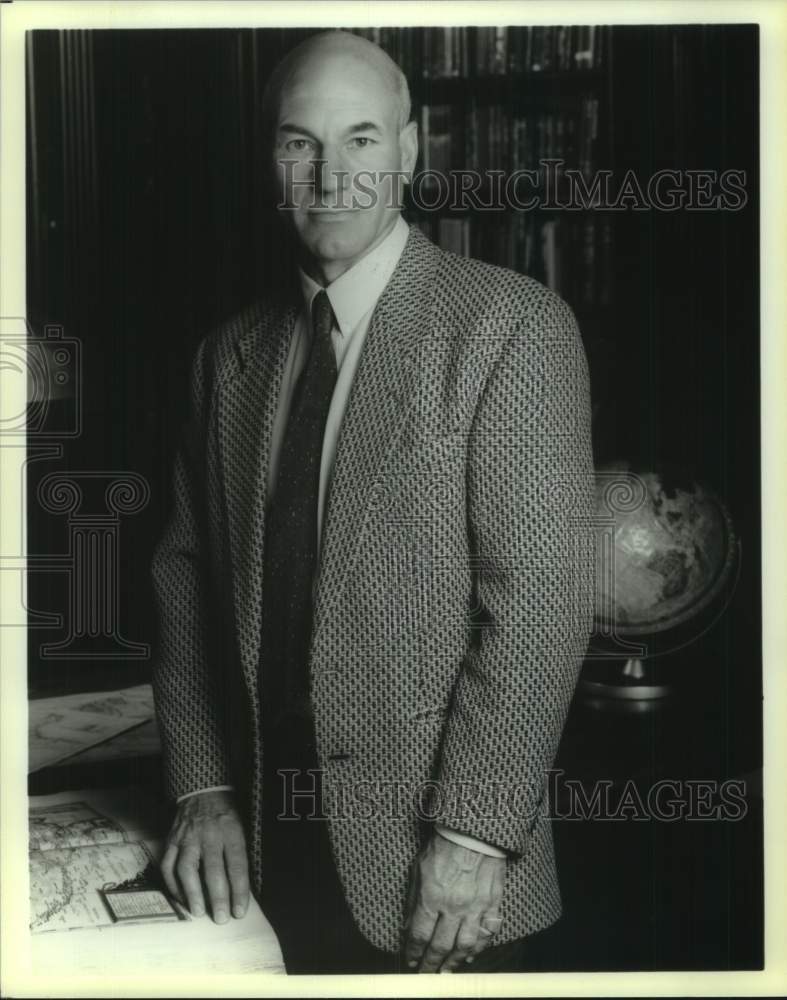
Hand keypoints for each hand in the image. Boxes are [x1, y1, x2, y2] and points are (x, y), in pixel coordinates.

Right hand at [160, 790, 249, 923]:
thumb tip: (240, 891)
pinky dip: (173, 885)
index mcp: (231, 830)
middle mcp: (208, 834)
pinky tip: (181, 899)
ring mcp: (187, 837)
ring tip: (198, 912)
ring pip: (187, 868)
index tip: (239, 911)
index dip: (239, 889)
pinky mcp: (171, 840)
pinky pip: (168, 866)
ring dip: (192, 893)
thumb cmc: (226, 815)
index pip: (237, 863)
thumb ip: (239, 855)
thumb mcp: (241, 828)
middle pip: (213, 869)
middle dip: (218, 896)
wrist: (202, 792)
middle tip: (221, 918)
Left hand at [403, 831, 505, 972]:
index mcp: (432, 897)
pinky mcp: (492, 903)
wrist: (473, 830)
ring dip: (453, 963)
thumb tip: (407, 926)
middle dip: (430, 964)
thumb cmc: (442, 845)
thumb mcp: (418, 868)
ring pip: (464, 946)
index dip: (413, 952)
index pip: (419, 935)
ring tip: (446, 973)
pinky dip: (479, 948)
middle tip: (426, 975)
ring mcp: (475, 907)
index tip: (410, 961)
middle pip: (440, 946)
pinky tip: (470, 956)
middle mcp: (453, 907)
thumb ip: (413, 899)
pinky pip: (487, 933)